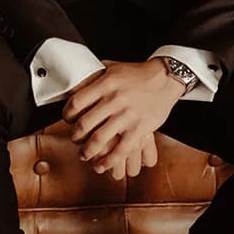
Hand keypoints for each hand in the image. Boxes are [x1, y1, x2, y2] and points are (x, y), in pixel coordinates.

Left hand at [63, 59, 182, 178]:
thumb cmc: (138, 74)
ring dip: (87, 151)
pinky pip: (120, 150)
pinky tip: (101, 166)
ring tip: (84, 154)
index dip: (67, 114)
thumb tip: (77, 79)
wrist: (165, 79)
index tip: (67, 119)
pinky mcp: (139, 129)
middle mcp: (114, 100)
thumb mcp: (113, 67)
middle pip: (85, 124)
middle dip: (75, 136)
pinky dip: (108, 161)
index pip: (77, 102)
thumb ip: (96, 75)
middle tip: (74, 139)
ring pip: (99, 139)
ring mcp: (127, 116)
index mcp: (106, 84)